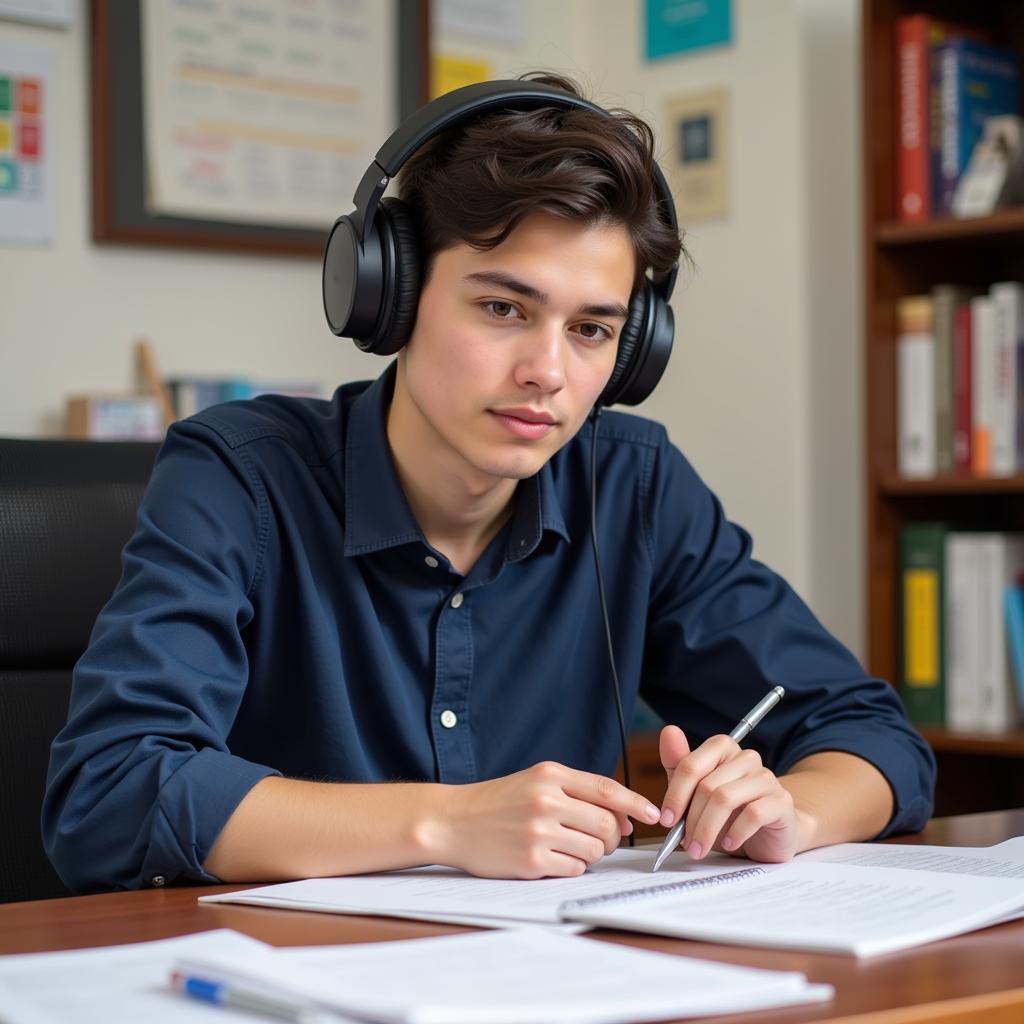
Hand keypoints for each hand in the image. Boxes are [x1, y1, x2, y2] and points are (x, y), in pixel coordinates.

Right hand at [436, 761, 662, 878]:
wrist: (453, 821)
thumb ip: (576, 791)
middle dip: (612, 836)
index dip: (635, 803)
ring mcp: (538, 831)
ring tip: (570, 848)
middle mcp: (546, 800)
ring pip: (594, 850)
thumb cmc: (498, 802)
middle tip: (601, 840)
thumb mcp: (535, 781)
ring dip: (591, 854)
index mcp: (550, 775)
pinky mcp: (531, 861)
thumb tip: (622, 814)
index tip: (653, 813)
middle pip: (606, 824)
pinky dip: (572, 867)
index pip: (606, 789)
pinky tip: (554, 859)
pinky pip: (575, 869)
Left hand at [659, 725, 802, 862]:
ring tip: (700, 848)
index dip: (675, 794)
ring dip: (707, 829)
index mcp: (722, 748)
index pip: (690, 765)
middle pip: (707, 786)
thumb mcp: (696, 793)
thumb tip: (668, 731)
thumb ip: (679, 767)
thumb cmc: (729, 812)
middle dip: (691, 819)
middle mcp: (746, 758)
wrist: (768, 835)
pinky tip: (729, 843)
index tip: (666, 820)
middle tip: (685, 842)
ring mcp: (766, 778)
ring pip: (726, 799)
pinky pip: (753, 814)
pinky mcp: (781, 801)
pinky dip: (735, 833)